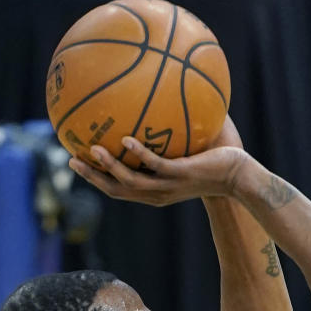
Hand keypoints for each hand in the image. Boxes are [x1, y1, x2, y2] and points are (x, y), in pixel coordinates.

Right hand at [69, 116, 246, 205]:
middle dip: (93, 177)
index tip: (78, 165)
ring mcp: (169, 185)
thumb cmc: (212, 166)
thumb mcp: (184, 157)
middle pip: (117, 190)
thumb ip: (164, 145)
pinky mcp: (182, 174)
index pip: (119, 191)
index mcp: (155, 192)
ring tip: (92, 149)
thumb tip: (151, 116)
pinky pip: (156, 164)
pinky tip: (126, 139)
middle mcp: (158, 194)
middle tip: (72, 161)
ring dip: (110, 167)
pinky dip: (139, 154)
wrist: (238, 177)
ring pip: (132, 181)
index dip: (97, 181)